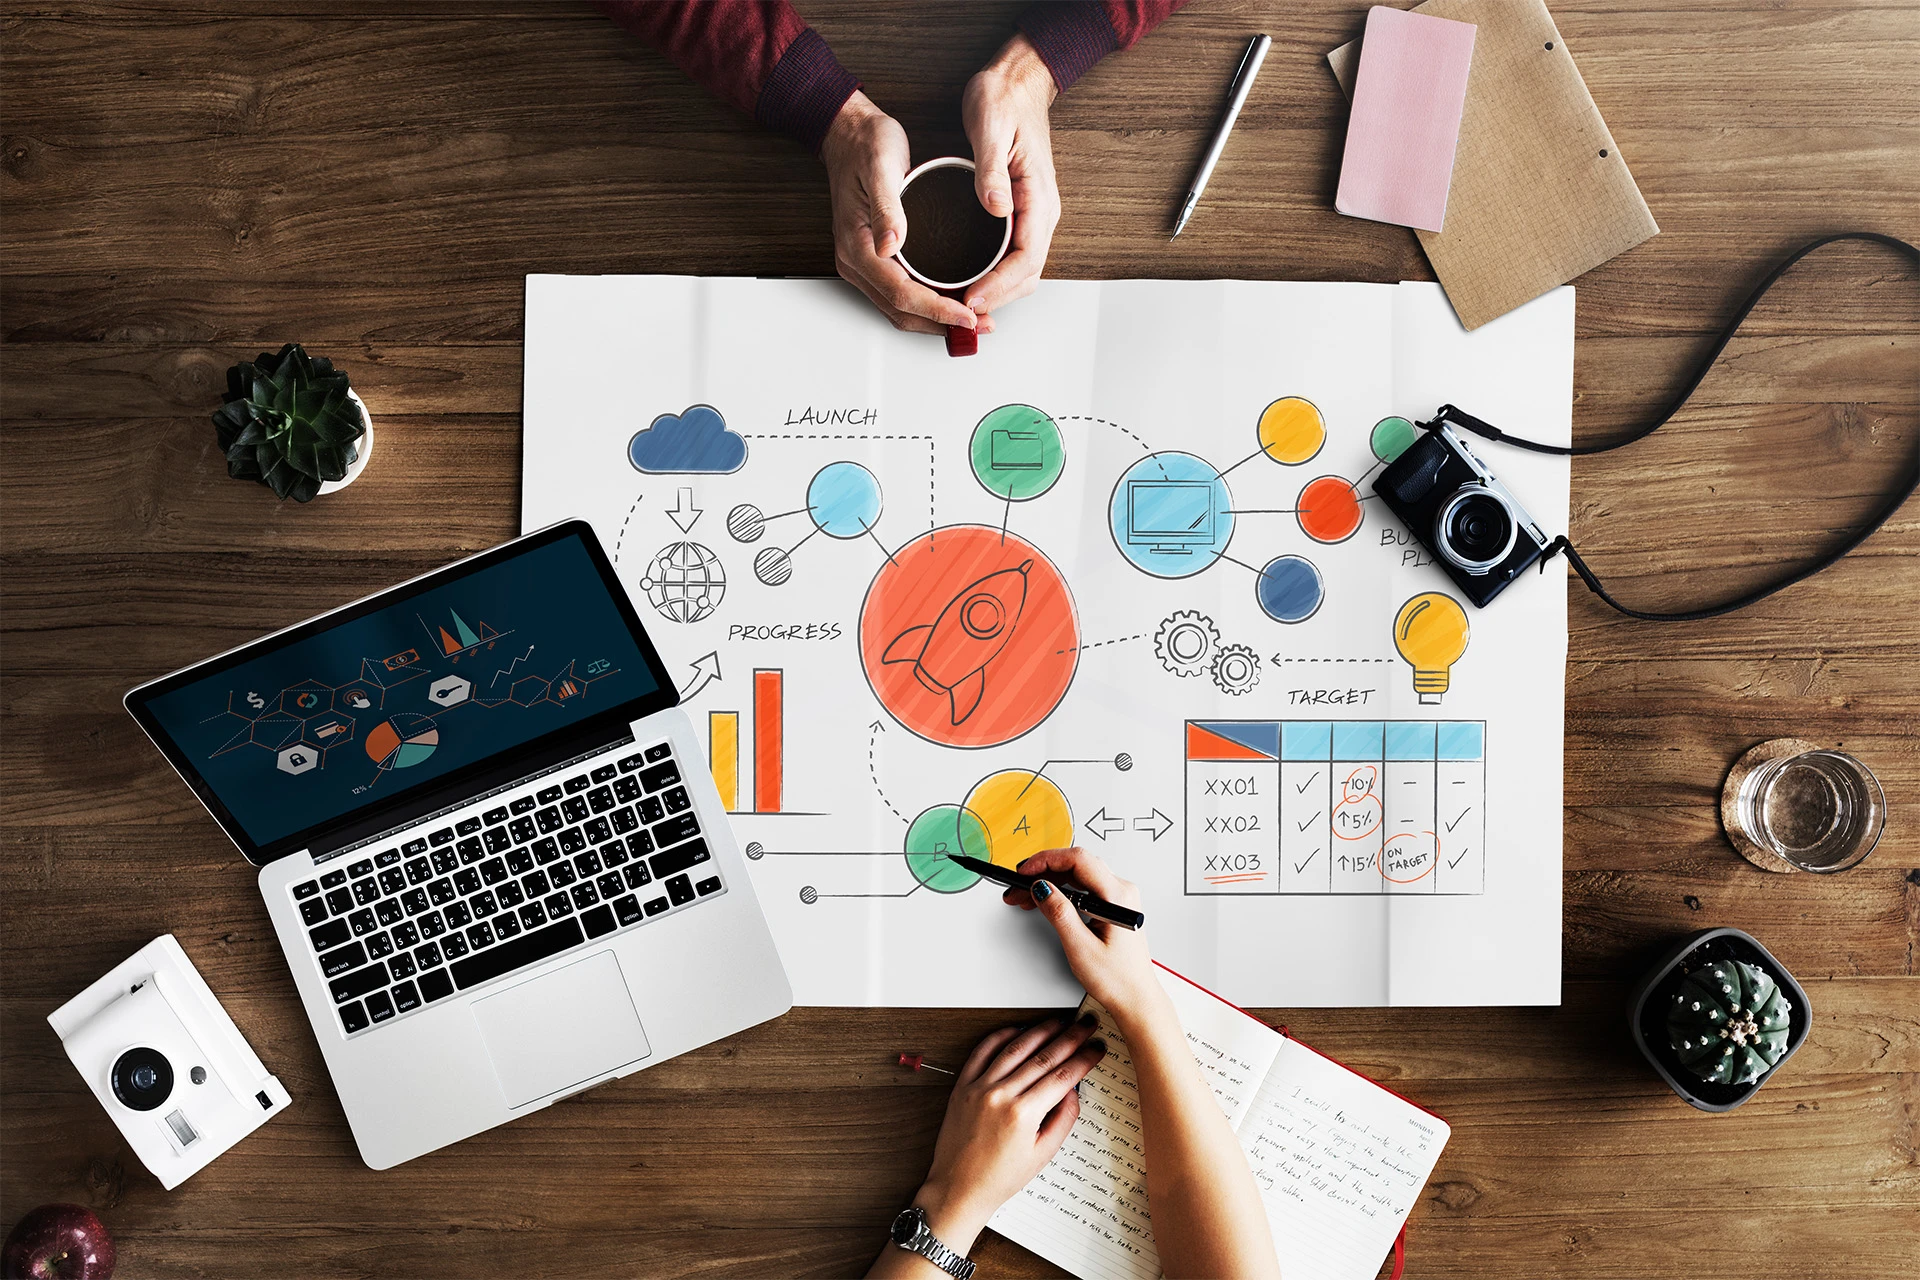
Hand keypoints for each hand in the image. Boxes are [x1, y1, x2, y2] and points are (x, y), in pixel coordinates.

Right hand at [821, 91, 982, 336]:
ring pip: (900, 308)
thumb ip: (887, 208)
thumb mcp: (880, 166)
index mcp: (857, 245)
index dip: (937, 310)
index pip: (901, 293)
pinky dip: (927, 305)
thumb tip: (892, 245)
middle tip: (981, 325)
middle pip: (900, 311)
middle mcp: (856, 262)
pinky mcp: (874, 258)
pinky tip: (952, 301)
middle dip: (941, 324)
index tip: (968, 315)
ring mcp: (863, 263)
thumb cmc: (865, 145)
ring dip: (936, 320)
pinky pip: (899, 294)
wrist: (848, 134)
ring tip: (973, 321)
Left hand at [906, 1018, 1106, 1256]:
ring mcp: (979, 1087)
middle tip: (1086, 1025)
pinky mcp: (963, 1086)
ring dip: (1040, 1030)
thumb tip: (1073, 1090)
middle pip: (1044, 1056)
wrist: (958, 1189)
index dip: (1084, 1058)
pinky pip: (983, 1051)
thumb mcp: (1042, 1154)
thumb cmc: (999, 1179)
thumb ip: (1063, 1119)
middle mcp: (1000, 1095)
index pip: (1063, 1076)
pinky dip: (1002, 1036)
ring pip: (1015, 1048)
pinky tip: (1018, 1030)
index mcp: (1023, 1115)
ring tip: (1059, 1022)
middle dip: (1070, 1037)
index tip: (1096, 1048)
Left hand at [959, 34, 1060, 316]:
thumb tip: (996, 208)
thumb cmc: (1004, 99)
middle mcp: (1042, 212)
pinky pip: (1012, 256)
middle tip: (961, 314)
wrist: (1017, 82)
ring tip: (962, 306)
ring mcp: (1033, 214)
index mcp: (1039, 197)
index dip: (1000, 285)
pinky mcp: (1020, 212)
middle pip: (1027, 275)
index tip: (972, 298)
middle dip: (997, 299)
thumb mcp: (991, 128)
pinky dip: (995, 277)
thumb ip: (992, 171)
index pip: (1026, 258)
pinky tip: (970, 281)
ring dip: (997, 293)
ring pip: (1021, 271)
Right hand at [1004, 848, 1160, 1023]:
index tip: (1024, 872)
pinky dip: (1062, 892)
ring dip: (1050, 882)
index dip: (1046, 861)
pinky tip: (1045, 901)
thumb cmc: (1118, 979)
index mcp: (1118, 897)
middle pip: (1077, 865)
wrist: (1135, 998)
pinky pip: (1084, 888)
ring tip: (1025, 897)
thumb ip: (1059, 913)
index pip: (1078, 860)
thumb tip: (1041, 888)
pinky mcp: (1113, 907)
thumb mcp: (1080, 947)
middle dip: (1043, 872)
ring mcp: (1118, 899)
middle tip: (1018, 886)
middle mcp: (1122, 892)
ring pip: (1078, 876)